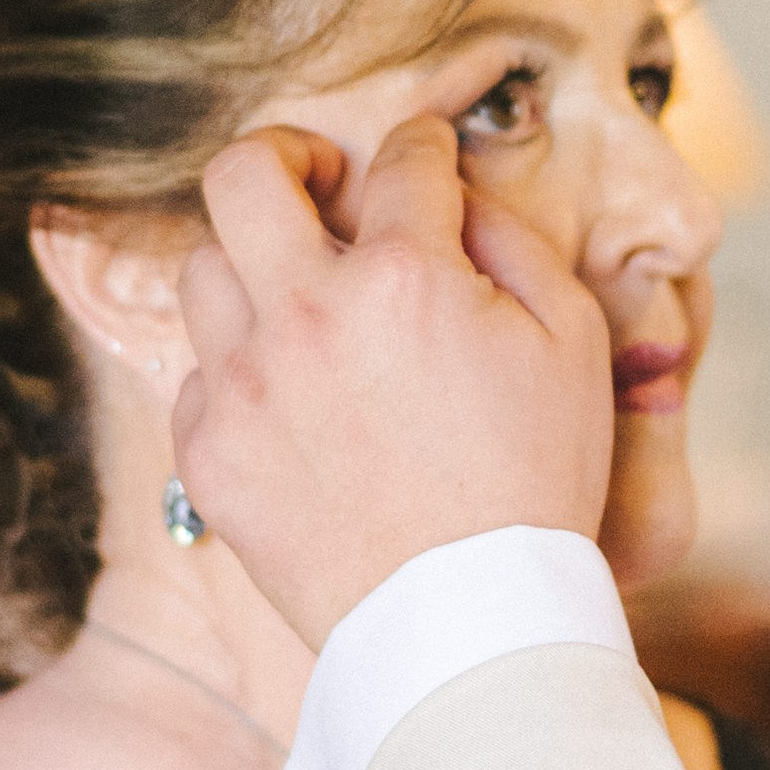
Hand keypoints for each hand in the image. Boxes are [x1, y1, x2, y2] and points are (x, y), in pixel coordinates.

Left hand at [173, 115, 615, 647]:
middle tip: (317, 184)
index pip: (401, 156)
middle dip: (282, 155)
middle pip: (241, 173)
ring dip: (256, 268)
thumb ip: (514, 243)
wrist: (465, 626)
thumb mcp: (573, 345)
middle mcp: (308, 316)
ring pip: (203, 267)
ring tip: (304, 303)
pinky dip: (240, 371)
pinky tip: (293, 399)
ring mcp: (244, 385)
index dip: (422, 142)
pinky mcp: (209, 454)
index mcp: (407, 277)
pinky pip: (197, 374)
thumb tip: (455, 198)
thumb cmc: (534, 485)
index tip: (424, 155)